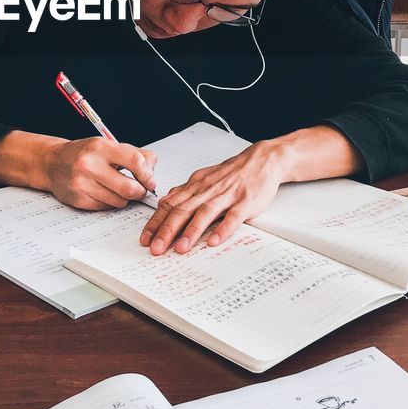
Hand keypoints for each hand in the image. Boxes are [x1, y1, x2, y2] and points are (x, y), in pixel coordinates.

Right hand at [45, 137, 157, 210]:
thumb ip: (135, 154)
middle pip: (129, 188)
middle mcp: (89, 164)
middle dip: (139, 192)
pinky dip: (110, 203)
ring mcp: (82, 184)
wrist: (52, 163)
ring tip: (117, 189)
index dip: (148, 175)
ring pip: (119, 201)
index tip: (150, 181)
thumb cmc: (84, 154)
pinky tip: (103, 193)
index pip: (135, 162)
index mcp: (101, 147)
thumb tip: (152, 173)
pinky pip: (106, 208)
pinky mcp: (78, 200)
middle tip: (139, 190)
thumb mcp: (109, 145)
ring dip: (124, 198)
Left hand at [140, 126, 363, 255]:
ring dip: (191, 232)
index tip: (145, 238)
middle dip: (166, 231)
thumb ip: (185, 192)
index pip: (170, 204)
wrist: (262, 160)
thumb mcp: (204, 178)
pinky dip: (223, 229)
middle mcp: (207, 190)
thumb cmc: (233, 172)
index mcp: (196, 185)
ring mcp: (227, 195)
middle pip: (182, 210)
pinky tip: (214, 241)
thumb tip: (165, 202)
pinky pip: (232, 216)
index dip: (155, 222)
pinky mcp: (245, 201)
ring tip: (180, 249)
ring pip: (204, 213)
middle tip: (155, 248)